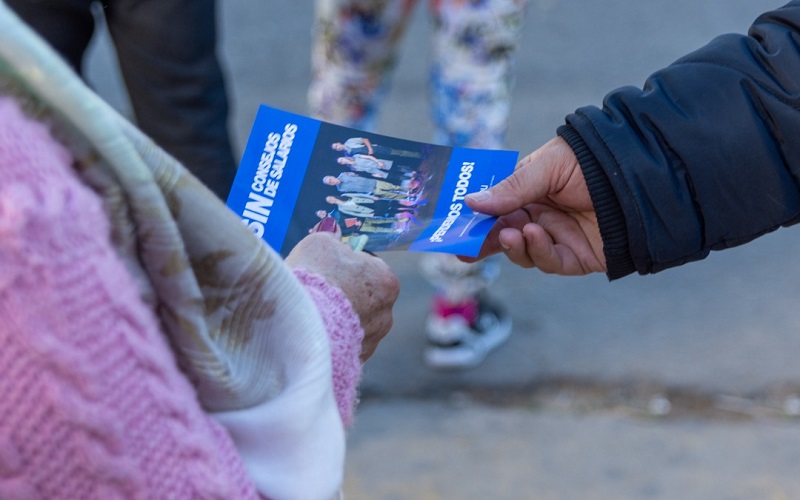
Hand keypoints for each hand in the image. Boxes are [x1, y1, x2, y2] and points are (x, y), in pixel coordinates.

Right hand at [285, 232, 398, 360]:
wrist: (302, 331)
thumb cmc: (315, 280)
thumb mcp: (319, 244)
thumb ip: (330, 239)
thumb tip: (332, 234)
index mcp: (386, 283)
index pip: (370, 268)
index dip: (346, 266)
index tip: (327, 267)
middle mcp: (386, 315)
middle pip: (363, 298)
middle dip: (343, 294)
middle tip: (316, 290)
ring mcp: (371, 343)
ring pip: (352, 324)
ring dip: (335, 318)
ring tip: (309, 314)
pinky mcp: (353, 364)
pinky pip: (340, 345)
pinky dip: (328, 339)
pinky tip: (309, 333)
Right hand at [464, 137, 605, 274]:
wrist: (640, 175)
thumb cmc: (592, 160)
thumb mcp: (547, 167)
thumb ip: (511, 188)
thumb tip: (470, 202)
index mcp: (529, 190)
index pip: (493, 208)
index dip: (473, 219)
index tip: (452, 227)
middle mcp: (540, 215)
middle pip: (501, 235)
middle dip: (483, 241)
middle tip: (463, 248)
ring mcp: (556, 237)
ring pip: (521, 252)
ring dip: (512, 246)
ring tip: (510, 233)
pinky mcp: (575, 257)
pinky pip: (548, 261)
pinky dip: (537, 251)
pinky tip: (535, 235)